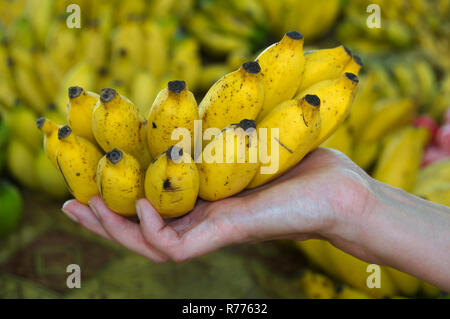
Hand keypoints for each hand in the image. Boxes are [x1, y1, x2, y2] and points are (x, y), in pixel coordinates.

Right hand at [62, 148, 374, 262]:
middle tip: (69, 203)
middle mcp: (205, 220)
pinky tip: (140, 204)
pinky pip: (174, 246)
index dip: (120, 198)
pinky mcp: (227, 234)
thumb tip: (204, 118)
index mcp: (207, 203)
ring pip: (149, 244)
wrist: (344, 193)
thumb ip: (224, 142)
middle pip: (142, 230)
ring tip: (85, 205)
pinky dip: (150, 229)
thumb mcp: (252, 147)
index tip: (91, 178)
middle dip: (102, 220)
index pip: (153, 207)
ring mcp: (214, 231)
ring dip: (113, 228)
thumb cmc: (306, 167)